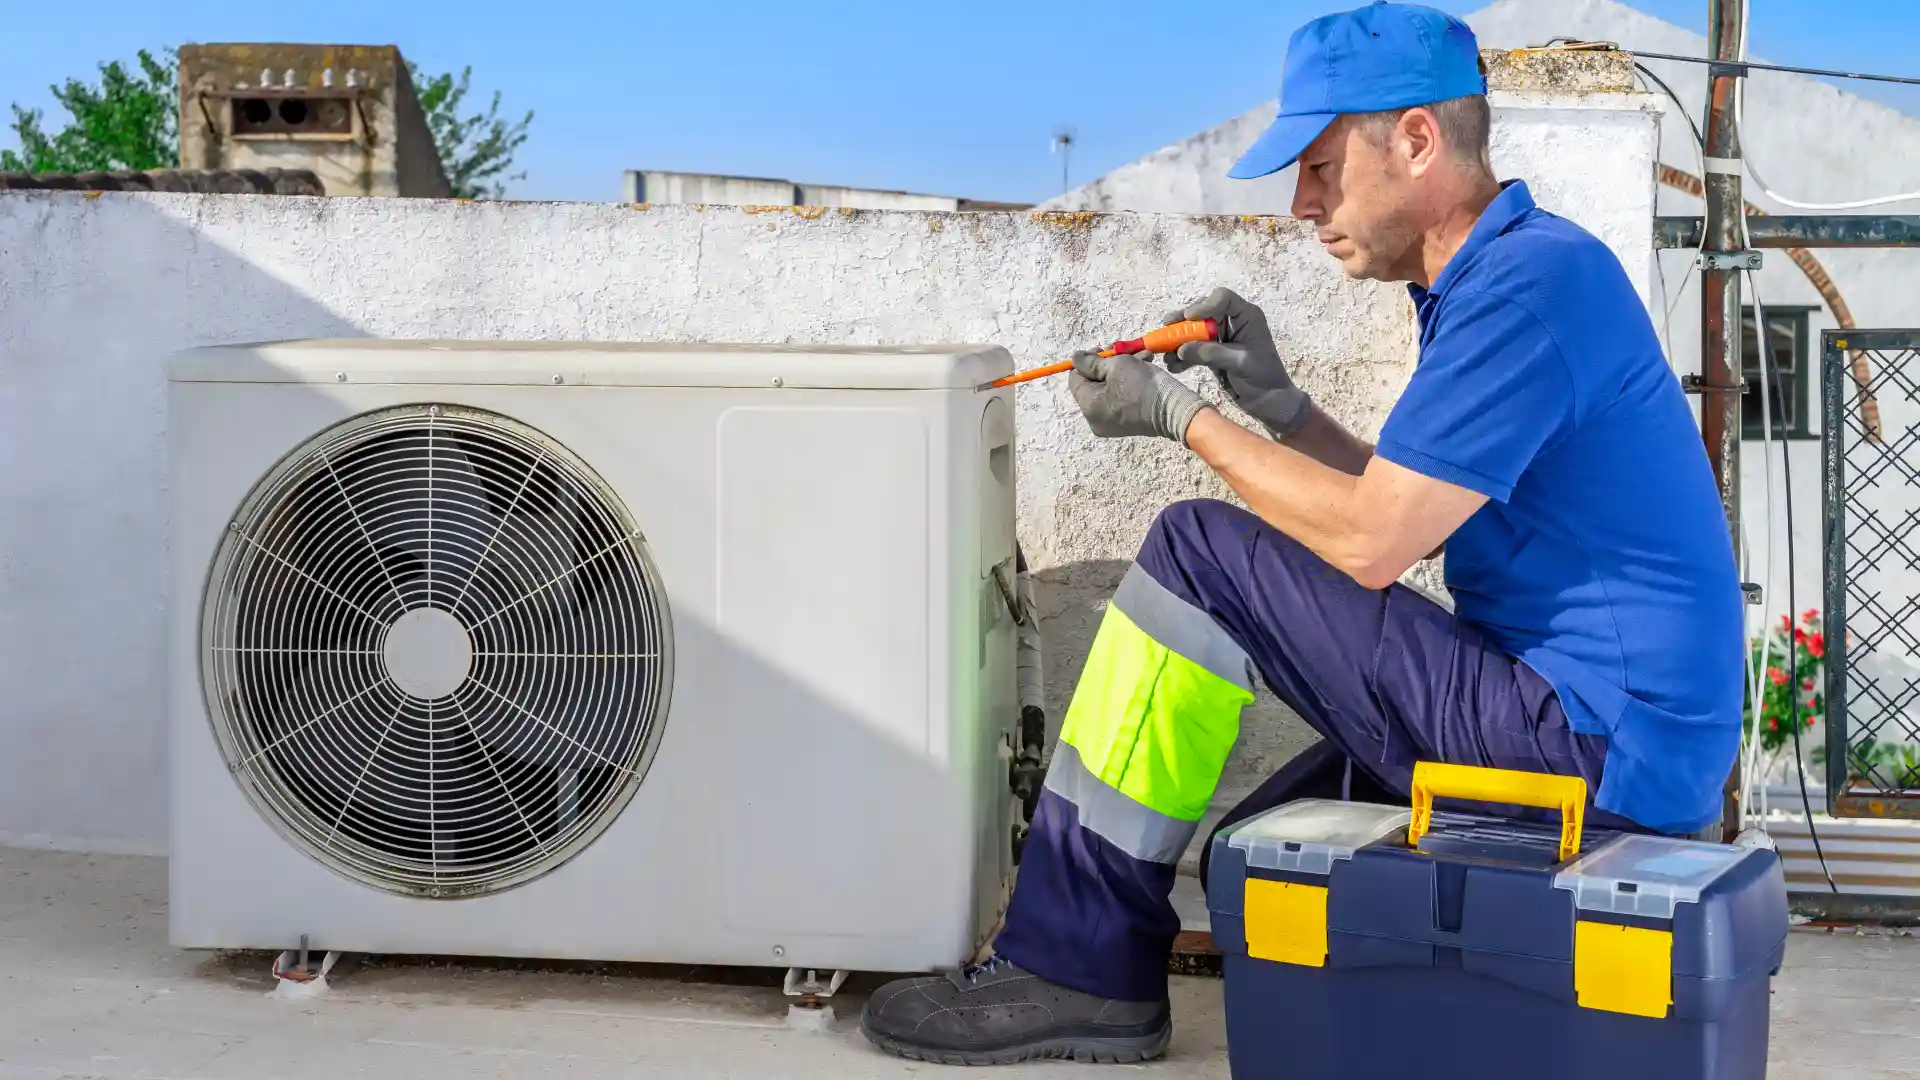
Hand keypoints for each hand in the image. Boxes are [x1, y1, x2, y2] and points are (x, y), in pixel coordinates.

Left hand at [1068, 349, 1207, 443]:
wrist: (1174, 410)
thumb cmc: (1143, 386)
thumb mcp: (1116, 366)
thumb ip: (1091, 362)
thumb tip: (1074, 358)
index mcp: (1088, 406)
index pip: (1075, 378)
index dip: (1086, 361)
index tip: (1103, 349)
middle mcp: (1094, 419)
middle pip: (1092, 384)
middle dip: (1107, 364)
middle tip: (1121, 351)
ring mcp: (1109, 423)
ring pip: (1107, 389)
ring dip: (1121, 370)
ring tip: (1140, 356)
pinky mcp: (1124, 423)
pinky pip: (1118, 399)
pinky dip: (1127, 383)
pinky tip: (1143, 367)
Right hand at [1154, 287, 1311, 438]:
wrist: (1268, 401)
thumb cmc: (1263, 378)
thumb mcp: (1239, 363)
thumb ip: (1211, 353)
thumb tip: (1181, 349)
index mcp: (1246, 316)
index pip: (1222, 299)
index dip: (1204, 305)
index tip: (1189, 317)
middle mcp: (1232, 322)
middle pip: (1203, 312)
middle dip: (1183, 322)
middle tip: (1166, 327)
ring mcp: (1221, 337)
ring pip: (1194, 331)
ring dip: (1178, 340)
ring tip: (1164, 351)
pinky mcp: (1213, 353)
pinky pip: (1193, 348)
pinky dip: (1182, 356)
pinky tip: (1172, 365)